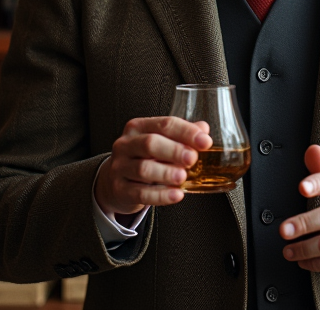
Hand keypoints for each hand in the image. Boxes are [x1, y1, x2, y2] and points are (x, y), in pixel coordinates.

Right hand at [94, 117, 211, 217]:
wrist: (114, 180)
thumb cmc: (142, 158)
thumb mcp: (160, 142)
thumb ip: (182, 135)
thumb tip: (203, 129)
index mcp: (138, 127)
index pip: (164, 124)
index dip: (186, 132)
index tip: (205, 142)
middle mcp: (126, 144)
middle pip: (150, 144)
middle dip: (174, 151)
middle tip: (192, 158)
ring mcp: (119, 167)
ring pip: (143, 169)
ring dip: (166, 173)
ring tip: (182, 177)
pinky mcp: (119, 189)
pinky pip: (140, 193)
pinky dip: (160, 195)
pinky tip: (176, 195)